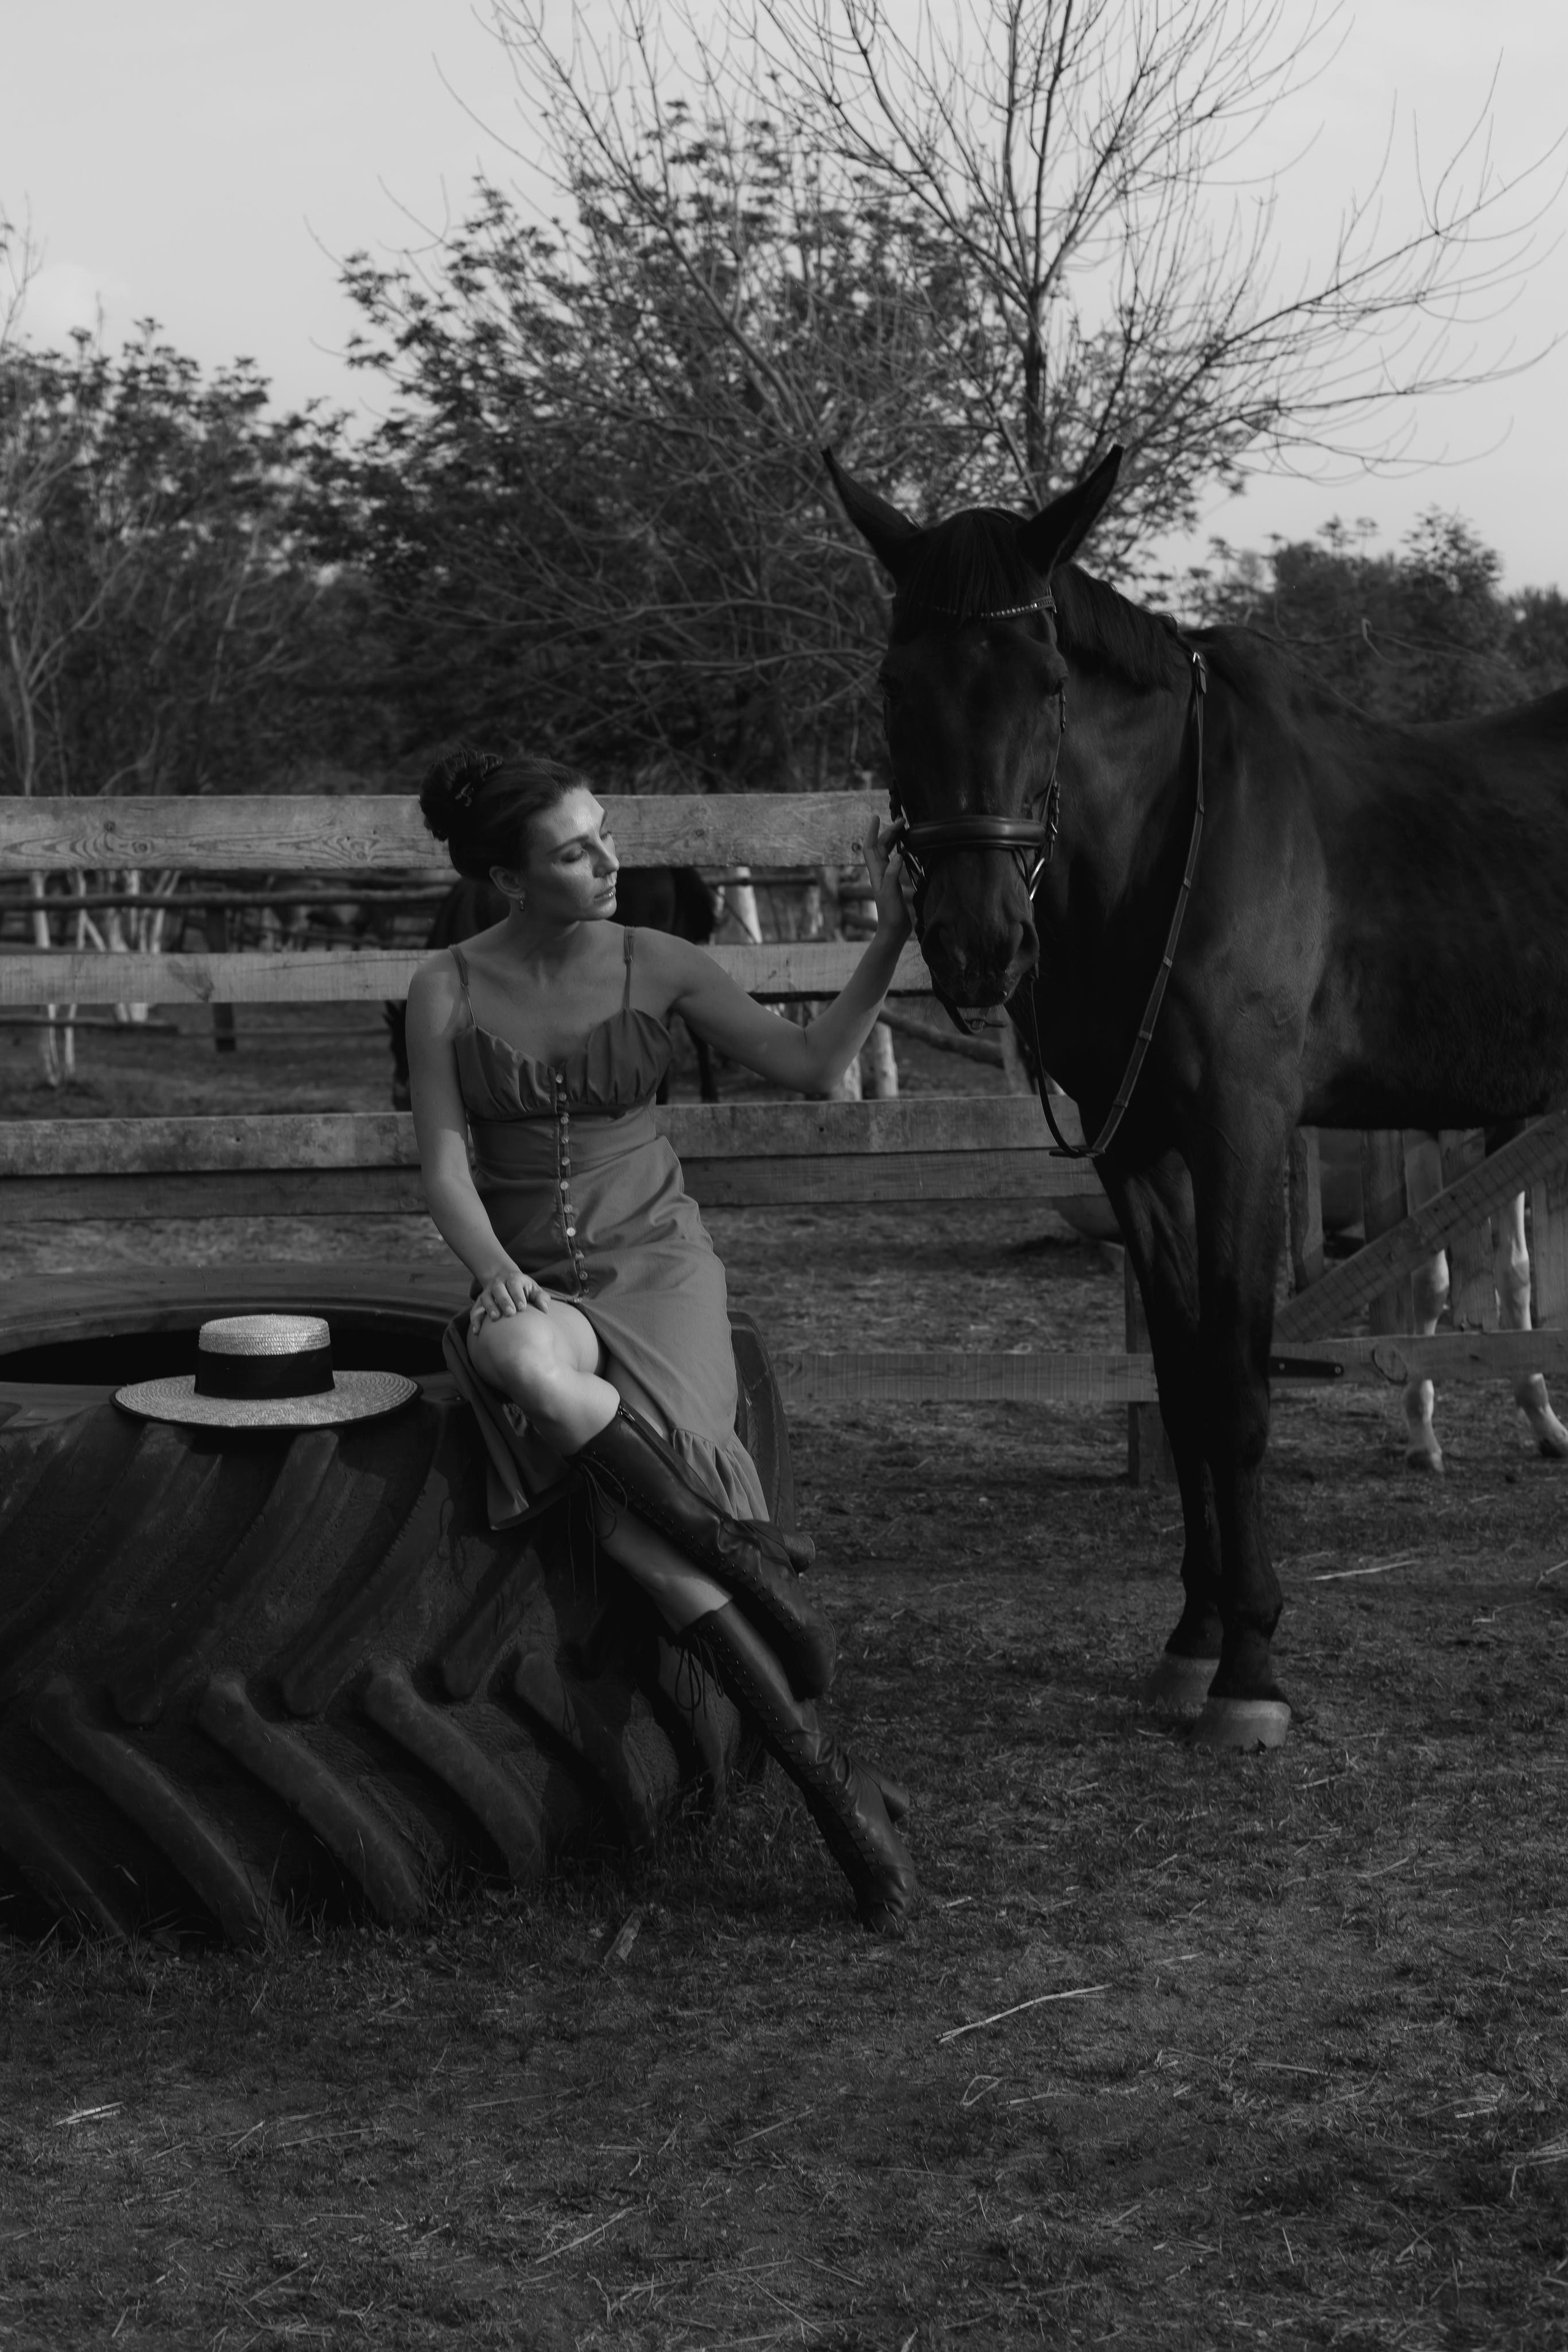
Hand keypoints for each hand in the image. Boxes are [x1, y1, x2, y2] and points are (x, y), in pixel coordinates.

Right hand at [469, 1266, 548, 1334]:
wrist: (505, 1280)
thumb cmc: (524, 1289)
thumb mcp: (534, 1289)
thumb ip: (541, 1297)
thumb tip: (545, 1309)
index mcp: (513, 1279)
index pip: (514, 1284)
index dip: (517, 1295)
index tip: (522, 1307)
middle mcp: (498, 1284)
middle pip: (498, 1289)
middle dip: (504, 1300)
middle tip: (510, 1313)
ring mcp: (488, 1293)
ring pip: (485, 1297)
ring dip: (489, 1307)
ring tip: (496, 1318)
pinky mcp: (480, 1303)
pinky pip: (475, 1310)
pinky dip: (475, 1320)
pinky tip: (477, 1332)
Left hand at [863, 811, 910, 941]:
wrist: (893, 930)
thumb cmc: (890, 914)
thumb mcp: (891, 893)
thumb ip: (893, 874)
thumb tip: (898, 854)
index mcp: (876, 873)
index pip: (870, 847)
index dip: (872, 831)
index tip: (876, 816)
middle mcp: (880, 872)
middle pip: (880, 846)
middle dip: (888, 831)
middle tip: (902, 821)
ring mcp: (887, 877)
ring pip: (887, 852)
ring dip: (894, 839)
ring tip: (904, 829)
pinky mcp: (894, 882)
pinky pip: (895, 861)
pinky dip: (900, 851)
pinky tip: (907, 849)